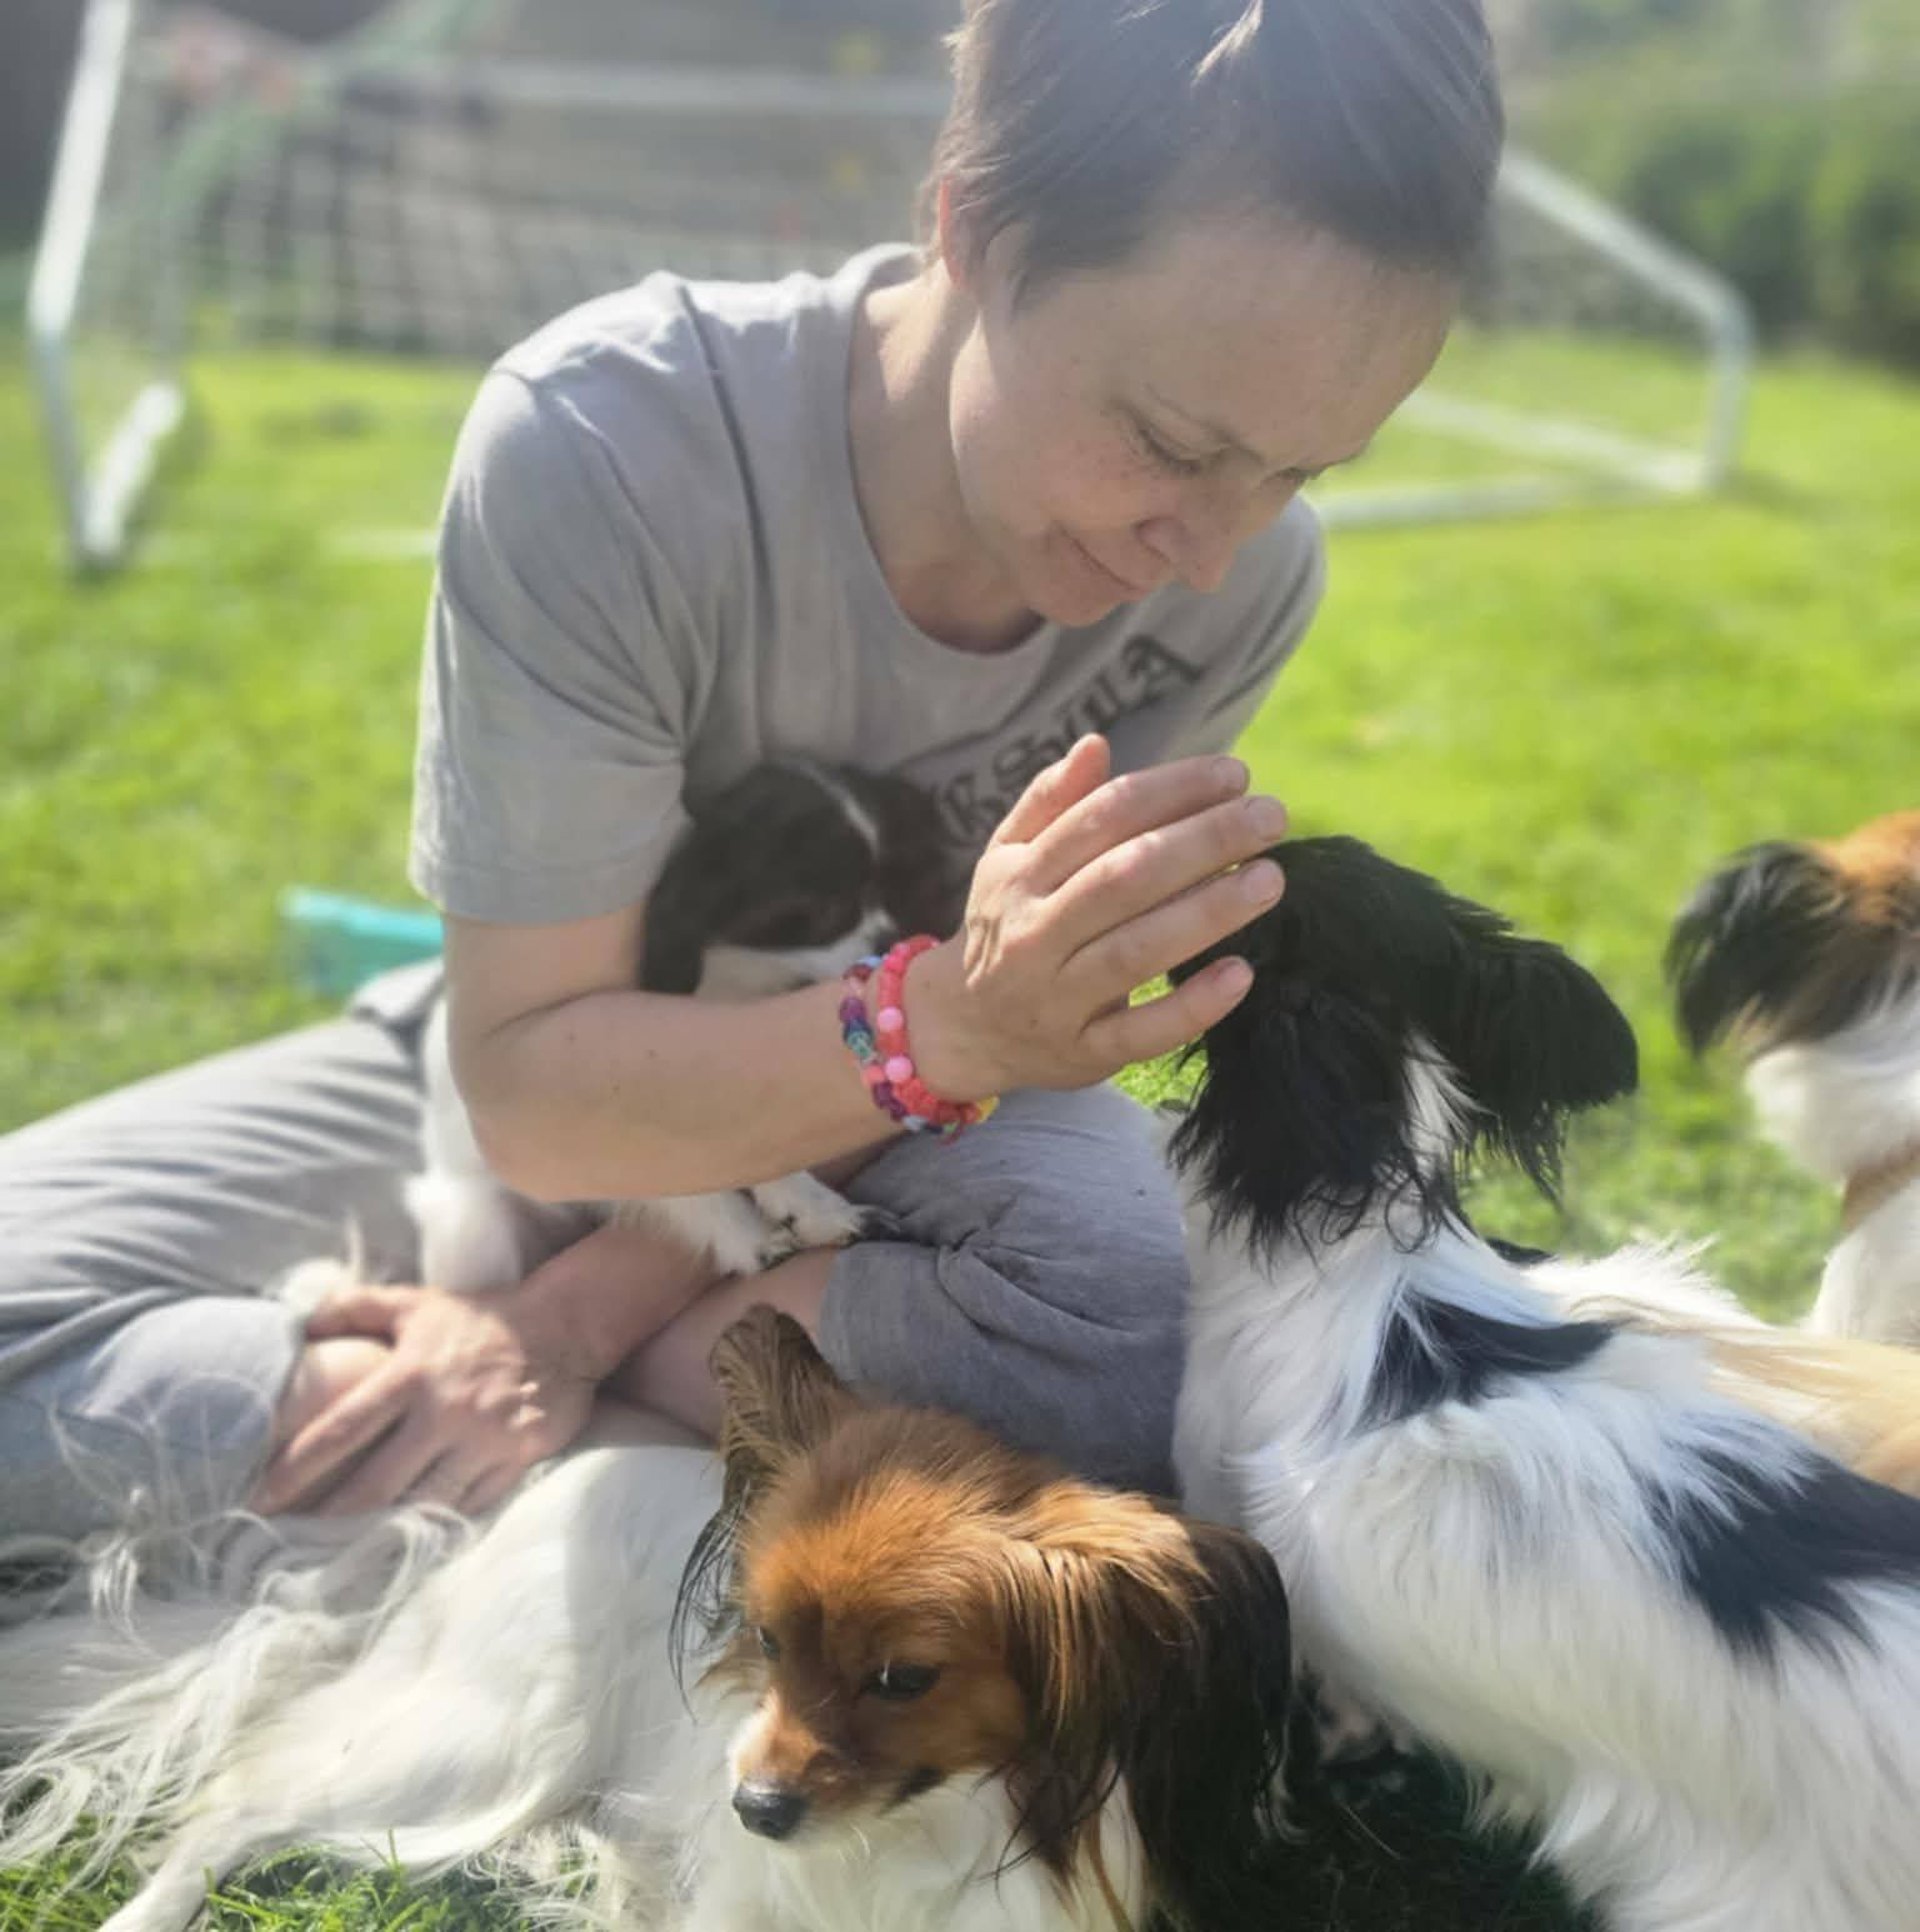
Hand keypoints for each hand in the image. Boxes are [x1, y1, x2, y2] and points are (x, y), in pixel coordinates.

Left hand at [248, 1281, 599, 1516]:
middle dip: (328, 1522)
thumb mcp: (416, 1304)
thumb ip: (355, 1308)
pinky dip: (438, 1530)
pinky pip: (470, 1507)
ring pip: (423, 1505)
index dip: (295, 1469)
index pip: (341, 1429)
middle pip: (375, 1484)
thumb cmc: (479, 1318)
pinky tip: (408, 1548)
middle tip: (289, 1551)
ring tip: (342, 1564)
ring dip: (382, 1536)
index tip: (257, 1500)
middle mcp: (444, 1410)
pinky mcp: (518, 1457)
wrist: (565, 1325)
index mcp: (411, 1373)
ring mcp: (484, 1439)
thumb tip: (298, 1324)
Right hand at [910, 735, 1285, 1095]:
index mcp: (1020, 876)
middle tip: (1270, 818)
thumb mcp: (1008, 859)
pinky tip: (1240, 973)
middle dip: (1203, 841)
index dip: (1170, 791)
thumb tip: (1096, 744)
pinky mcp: (1084, 1053)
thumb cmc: (1006, 926)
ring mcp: (1058, 998)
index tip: (1233, 775)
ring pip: (1135, 951)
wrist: (961, 1030)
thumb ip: (1050, 803)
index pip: (1101, 819)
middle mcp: (1034, 933)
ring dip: (1207, 913)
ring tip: (1269, 879)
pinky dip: (1191, 1006)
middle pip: (1124, 878)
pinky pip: (1140, 1033)